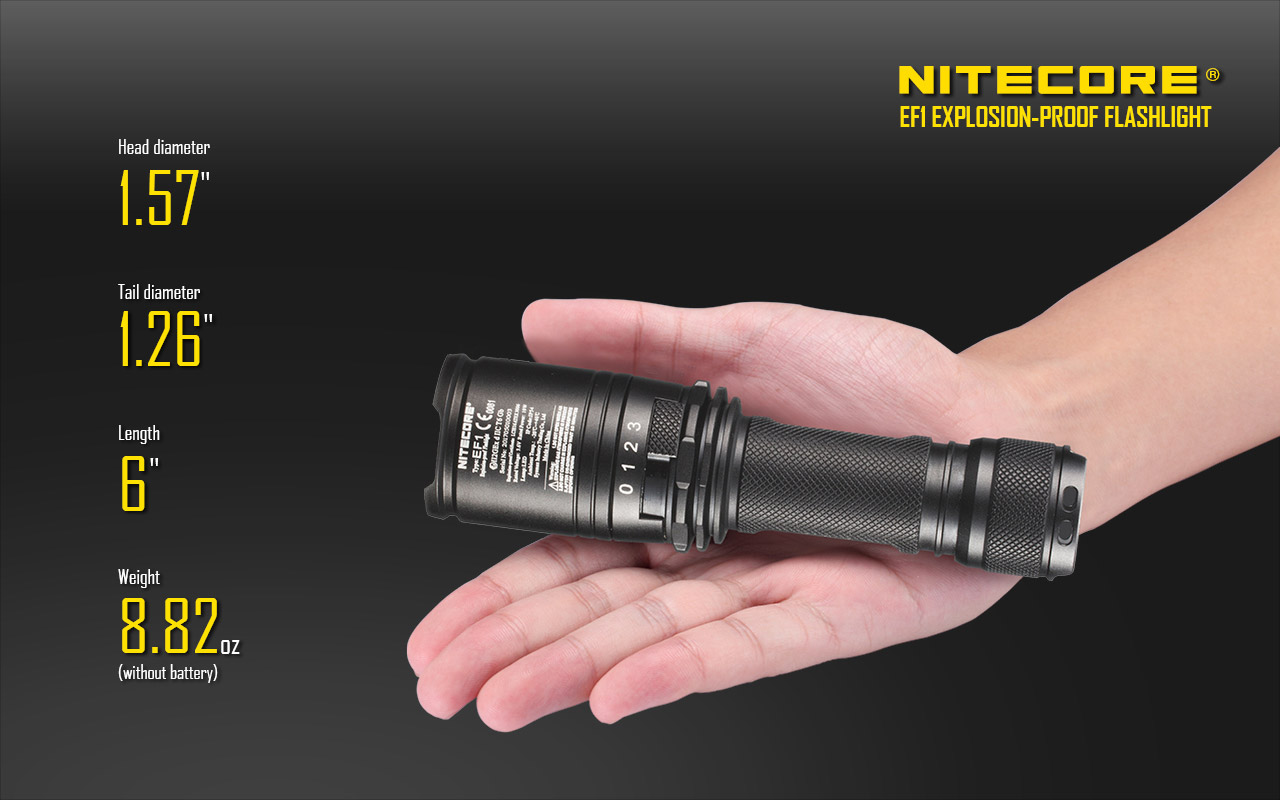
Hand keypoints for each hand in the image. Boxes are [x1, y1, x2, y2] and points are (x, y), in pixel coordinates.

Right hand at [408, 300, 1065, 729]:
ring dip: (572, 669)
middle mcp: (709, 558)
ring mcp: (762, 594)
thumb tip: (540, 323)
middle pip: (592, 610)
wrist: (983, 414)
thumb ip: (641, 337)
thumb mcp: (745, 336)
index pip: (567, 554)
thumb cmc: (877, 380)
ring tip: (500, 700)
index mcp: (680, 498)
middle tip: (439, 684)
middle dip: (510, 648)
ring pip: (651, 639)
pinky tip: (617, 691)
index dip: (497, 591)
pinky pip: (745, 648)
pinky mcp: (825, 619)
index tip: (434, 627)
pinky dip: (678, 669)